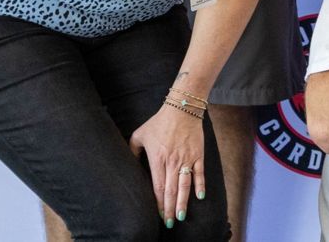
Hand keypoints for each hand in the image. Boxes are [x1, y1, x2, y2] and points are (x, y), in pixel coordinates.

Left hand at [129, 102, 206, 227]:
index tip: (158, 215)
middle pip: (170, 190)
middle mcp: (173, 161)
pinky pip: (200, 173)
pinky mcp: (198, 153)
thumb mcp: (140, 135)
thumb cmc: (159, 121)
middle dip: (169, 208)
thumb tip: (128, 164)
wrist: (183, 107)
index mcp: (157, 159)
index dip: (158, 203)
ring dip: (182, 202)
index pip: (157, 187)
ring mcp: (187, 158)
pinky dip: (200, 185)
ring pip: (185, 185)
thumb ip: (132, 151)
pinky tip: (199, 197)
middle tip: (169, 222)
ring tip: (181, 216)